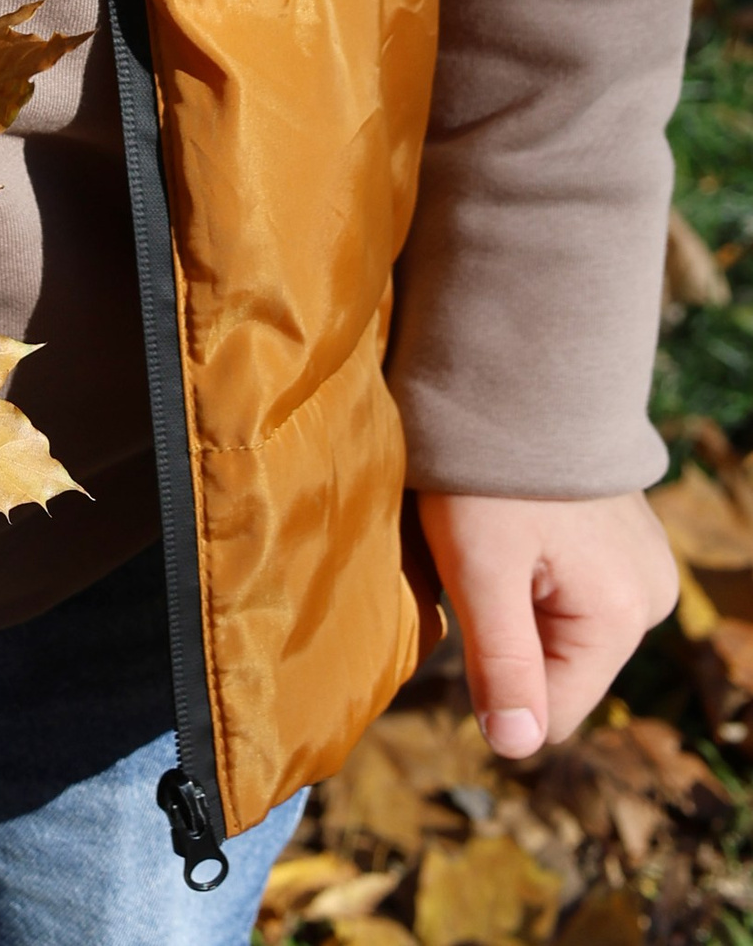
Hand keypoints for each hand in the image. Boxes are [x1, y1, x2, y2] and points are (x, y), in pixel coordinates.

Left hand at [416, 490, 677, 756]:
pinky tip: (514, 525)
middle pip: (557, 669)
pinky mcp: (625, 540)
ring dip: (516, 599)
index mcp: (622, 618)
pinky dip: (533, 570)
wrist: (516, 368)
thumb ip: (502, 661)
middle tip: (477, 562)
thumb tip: (515, 747)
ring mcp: (642, 567)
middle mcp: (650, 600)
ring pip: (560, 629)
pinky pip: (571, 589)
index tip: (465, 609)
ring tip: (494, 537)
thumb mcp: (478, 568)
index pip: (551, 714)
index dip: (494, 681)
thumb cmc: (489, 470)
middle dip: (506, 632)